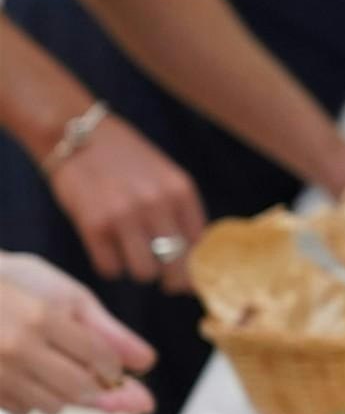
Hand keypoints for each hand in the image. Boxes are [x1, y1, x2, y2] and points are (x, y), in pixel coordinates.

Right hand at [0, 251, 154, 413]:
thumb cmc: (12, 285)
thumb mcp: (64, 294)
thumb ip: (107, 331)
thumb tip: (146, 362)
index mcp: (40, 319)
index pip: (101, 361)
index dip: (114, 367)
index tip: (110, 365)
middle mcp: (15, 348)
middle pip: (81, 391)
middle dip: (91, 383)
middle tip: (80, 366)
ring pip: (53, 406)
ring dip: (61, 393)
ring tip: (45, 364)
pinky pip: (23, 411)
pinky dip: (31, 398)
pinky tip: (23, 373)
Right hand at [47, 113, 203, 291]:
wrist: (75, 132)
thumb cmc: (124, 159)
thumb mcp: (164, 177)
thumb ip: (180, 211)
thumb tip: (194, 258)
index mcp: (181, 191)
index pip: (200, 247)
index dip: (195, 266)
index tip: (188, 272)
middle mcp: (157, 204)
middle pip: (178, 267)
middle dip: (173, 280)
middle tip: (166, 281)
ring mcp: (125, 216)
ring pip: (145, 273)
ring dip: (139, 270)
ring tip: (131, 255)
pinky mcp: (94, 225)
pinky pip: (110, 269)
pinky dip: (110, 266)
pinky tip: (108, 251)